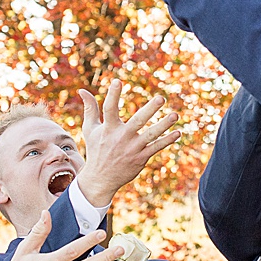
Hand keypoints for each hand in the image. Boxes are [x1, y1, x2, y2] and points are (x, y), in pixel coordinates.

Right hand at [76, 80, 180, 206]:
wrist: (101, 179)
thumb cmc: (96, 149)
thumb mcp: (90, 129)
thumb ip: (89, 108)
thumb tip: (81, 89)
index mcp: (108, 129)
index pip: (109, 109)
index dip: (113, 95)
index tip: (117, 81)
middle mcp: (121, 137)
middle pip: (137, 121)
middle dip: (150, 110)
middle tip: (161, 98)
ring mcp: (133, 148)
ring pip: (151, 135)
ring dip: (164, 125)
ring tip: (175, 115)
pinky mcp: (141, 157)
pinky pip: (156, 147)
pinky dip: (167, 140)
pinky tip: (178, 133)